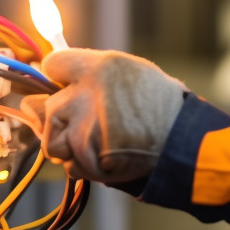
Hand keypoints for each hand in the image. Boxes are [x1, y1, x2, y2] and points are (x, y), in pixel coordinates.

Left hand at [20, 48, 185, 183]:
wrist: (182, 142)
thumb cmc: (160, 105)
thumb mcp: (130, 71)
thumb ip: (90, 72)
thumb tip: (53, 74)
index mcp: (98, 68)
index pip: (53, 64)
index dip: (58, 75)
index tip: (65, 84)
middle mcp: (85, 96)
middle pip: (47, 106)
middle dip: (61, 116)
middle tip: (86, 122)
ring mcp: (83, 130)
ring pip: (53, 140)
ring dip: (68, 144)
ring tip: (96, 141)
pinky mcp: (86, 159)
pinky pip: (70, 165)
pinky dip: (83, 164)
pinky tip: (105, 156)